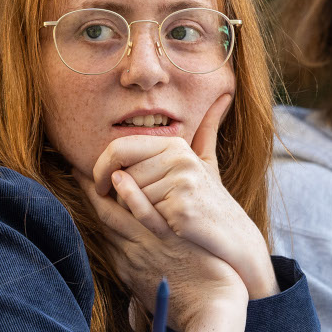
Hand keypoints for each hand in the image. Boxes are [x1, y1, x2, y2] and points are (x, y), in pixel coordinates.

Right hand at [83, 177, 248, 331]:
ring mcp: (150, 248)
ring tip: (93, 166)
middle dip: (89, 193)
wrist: (213, 314)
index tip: (88, 188)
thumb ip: (143, 272)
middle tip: (79, 169)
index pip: (105, 230)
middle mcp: (131, 255)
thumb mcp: (155, 291)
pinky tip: (123, 178)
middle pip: (104, 219)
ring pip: (117, 216)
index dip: (94, 208)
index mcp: (127, 265)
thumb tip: (137, 271)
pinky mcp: (171, 242)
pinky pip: (147, 217)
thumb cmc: (192, 304)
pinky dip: (133, 198)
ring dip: (102, 189)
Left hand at [90, 95, 277, 299]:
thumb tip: (223, 96)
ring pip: (130, 194)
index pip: (120, 147)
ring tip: (154, 215)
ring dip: (132, 210)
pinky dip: (142, 218)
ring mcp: (181, 182)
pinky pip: (142, 212)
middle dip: (116, 192)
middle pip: (122, 173)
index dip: (101, 166)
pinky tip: (143, 220)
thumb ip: (207, 130)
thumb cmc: (211, 200)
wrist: (232, 235)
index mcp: (176, 145)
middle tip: (117, 203)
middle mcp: (179, 158)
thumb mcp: (207, 162)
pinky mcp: (180, 207)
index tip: (99, 183)